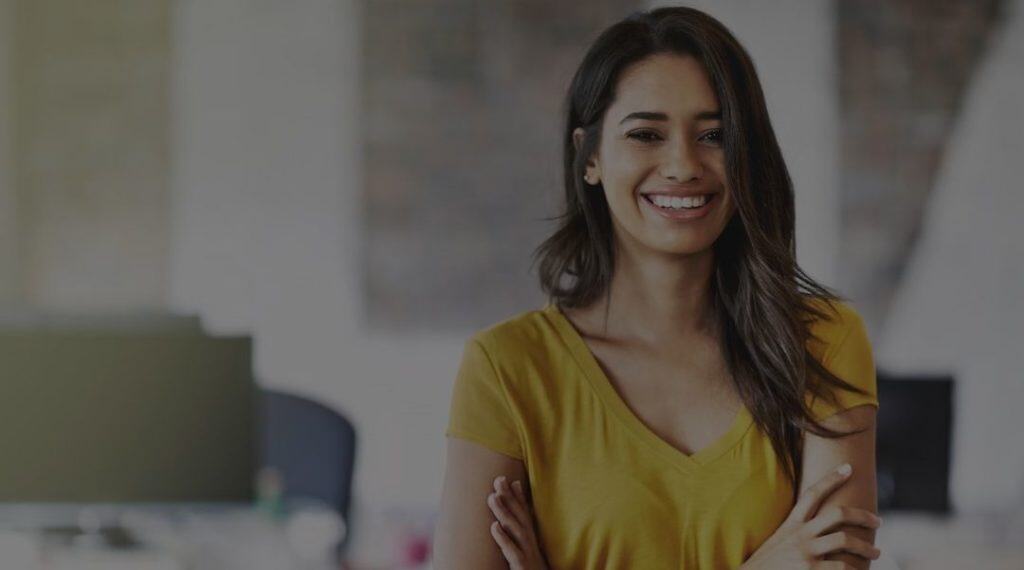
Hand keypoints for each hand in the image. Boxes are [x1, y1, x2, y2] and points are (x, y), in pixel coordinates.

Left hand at [486, 475, 549, 569]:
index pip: (523, 511)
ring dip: (503, 512)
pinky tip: (494, 526)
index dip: (514, 494)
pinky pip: (511, 550)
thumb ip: (521, 522)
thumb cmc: (531, 563)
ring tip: (492, 497)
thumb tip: (516, 497)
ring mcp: (526, 551)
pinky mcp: (521, 565)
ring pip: (515, 529)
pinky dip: (503, 538)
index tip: (504, 478)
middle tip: (498, 480)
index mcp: (529, 534)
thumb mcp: (526, 543)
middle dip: (509, 497)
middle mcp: (529, 540)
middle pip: (519, 515)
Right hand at [741, 463, 882, 569]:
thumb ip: (798, 533)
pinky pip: (842, 568)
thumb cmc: (768, 564)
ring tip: (876, 553)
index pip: (812, 494)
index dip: (831, 478)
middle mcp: (799, 534)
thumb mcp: (780, 541)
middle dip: (862, 515)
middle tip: (877, 521)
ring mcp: (805, 552)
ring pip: (845, 540)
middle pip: (838, 514)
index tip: (848, 468)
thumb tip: (822, 530)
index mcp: (792, 524)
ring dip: (866, 548)